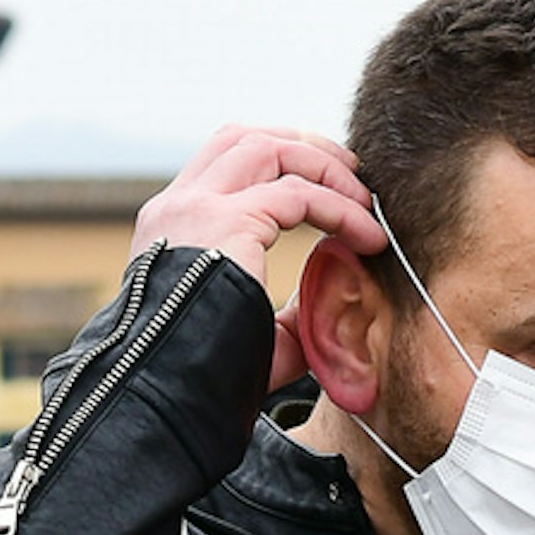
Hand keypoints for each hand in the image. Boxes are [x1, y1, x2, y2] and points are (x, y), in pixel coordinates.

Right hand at [134, 125, 387, 391]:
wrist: (166, 396)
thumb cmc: (203, 380)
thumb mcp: (251, 335)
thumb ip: (288, 315)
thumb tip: (331, 299)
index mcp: (173, 228)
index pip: (225, 162)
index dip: (282, 163)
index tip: (329, 188)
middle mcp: (178, 208)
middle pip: (245, 139)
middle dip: (307, 148)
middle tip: (354, 176)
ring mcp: (196, 208)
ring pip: (269, 148)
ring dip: (325, 167)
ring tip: (365, 201)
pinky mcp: (225, 222)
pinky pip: (298, 194)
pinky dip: (340, 208)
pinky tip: (368, 237)